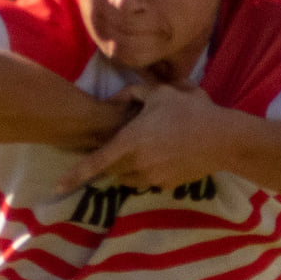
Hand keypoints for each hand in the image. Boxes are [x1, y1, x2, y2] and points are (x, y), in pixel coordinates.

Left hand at [58, 78, 227, 192]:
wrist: (222, 138)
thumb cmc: (190, 111)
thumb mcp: (160, 92)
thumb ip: (132, 93)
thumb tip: (113, 100)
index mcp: (130, 142)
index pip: (95, 163)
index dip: (74, 175)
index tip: (58, 187)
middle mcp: (136, 164)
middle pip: (111, 170)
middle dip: (112, 160)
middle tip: (127, 143)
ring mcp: (151, 178)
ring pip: (127, 178)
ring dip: (128, 167)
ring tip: (149, 147)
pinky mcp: (165, 186)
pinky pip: (147, 181)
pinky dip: (148, 171)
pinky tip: (165, 155)